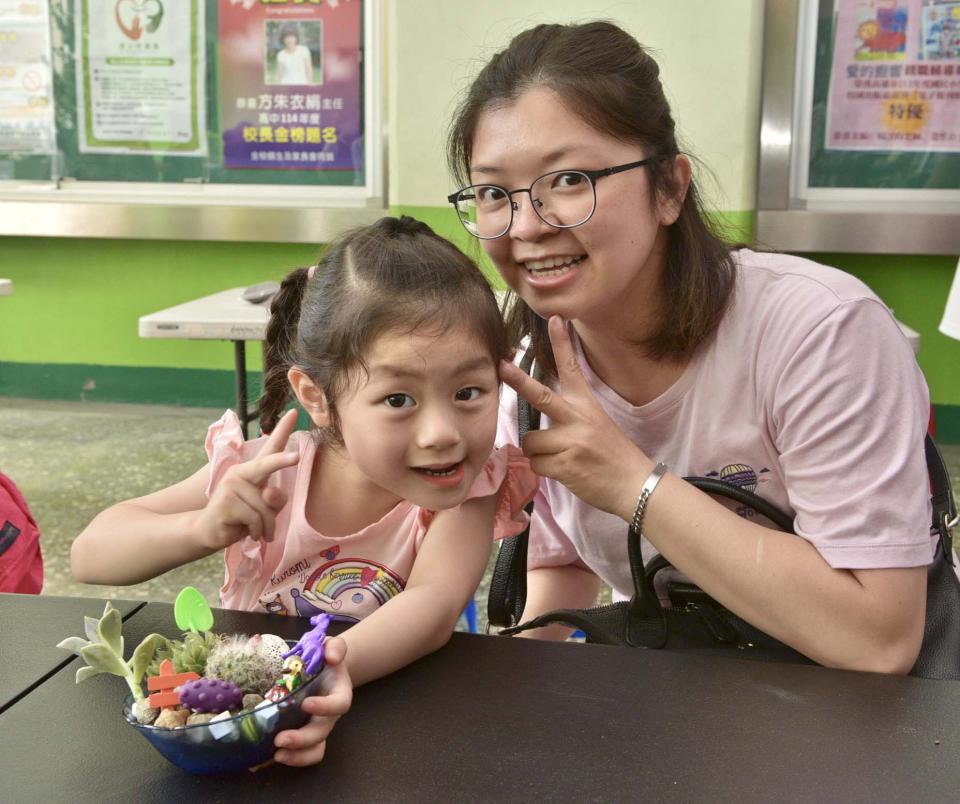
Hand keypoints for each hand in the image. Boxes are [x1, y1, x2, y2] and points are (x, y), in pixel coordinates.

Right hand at [193, 409, 299, 550]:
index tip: (294, 412)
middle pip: (267, 464)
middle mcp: (241, 472)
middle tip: (297, 456)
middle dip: (283, 460)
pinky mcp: (225, 503)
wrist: (209, 531)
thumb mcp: (264, 510)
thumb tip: (270, 493)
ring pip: (265, 507)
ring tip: (257, 531)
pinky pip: (255, 519)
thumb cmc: (242, 518)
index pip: (270, 447)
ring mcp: (231, 486)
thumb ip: (274, 501)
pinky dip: (256, 532)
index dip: (282, 429)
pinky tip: (246, 533)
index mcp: (253, 471)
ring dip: (266, 526)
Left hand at [274, 637, 352, 765]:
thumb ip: (336, 647)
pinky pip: (295, 753)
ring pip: (313, 751)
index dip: (324, 708)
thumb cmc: (326, 657)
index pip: (338, 705)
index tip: (306, 704)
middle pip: (321, 734)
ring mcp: (315, 728)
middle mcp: (329, 716)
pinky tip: (258, 761)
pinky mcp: (301, 735)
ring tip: (275, 755)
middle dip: (301, 740)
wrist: (322, 669)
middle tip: (280, 740)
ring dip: (295, 757)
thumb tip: (332, 656)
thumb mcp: (332, 646)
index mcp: (339, 694)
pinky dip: (277, 758)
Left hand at [499, 316, 653, 520]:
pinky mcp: (566, 464)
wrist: (633, 483)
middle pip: (540, 395)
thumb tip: (535, 416)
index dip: (562, 344)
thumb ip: (569, 415)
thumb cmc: (611, 454)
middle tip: (501, 365)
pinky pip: (537, 464)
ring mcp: (572, 441)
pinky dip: (544, 470)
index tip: (555, 319)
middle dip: (518, 380)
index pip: (572, 369)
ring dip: (538, 452)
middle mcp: (578, 418)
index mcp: (586, 405)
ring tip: (559, 457)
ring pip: (531, 441)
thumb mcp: (596, 424)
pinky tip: (563, 471)